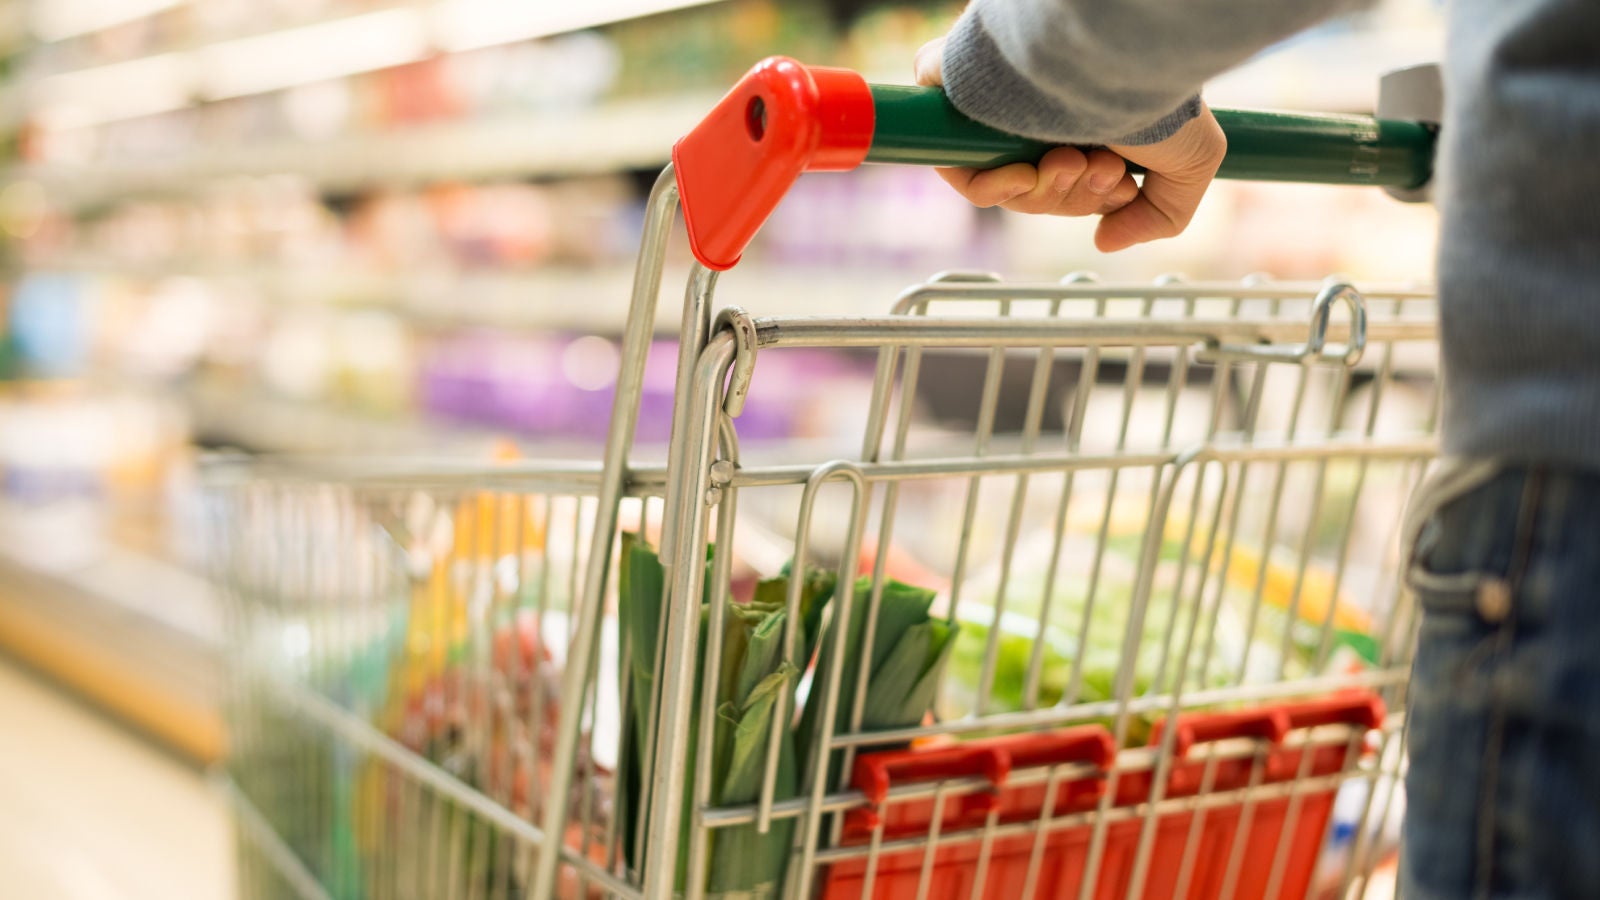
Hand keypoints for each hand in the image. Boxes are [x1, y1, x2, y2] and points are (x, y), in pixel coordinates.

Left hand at [914, 37, 1226, 252]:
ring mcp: (1000, 107)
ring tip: (1075, 160)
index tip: (1120, 186)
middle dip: (1073, 196)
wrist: (1118, 51)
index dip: (1091, 199)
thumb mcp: (1191, 164)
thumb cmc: (1158, 96)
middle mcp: (1041, 111)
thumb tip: (1104, 240)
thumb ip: (1160, 214)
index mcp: (1085, 120)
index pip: (1069, 184)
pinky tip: (1028, 173)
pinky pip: (960, 169)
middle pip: (1038, 192)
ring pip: (1004, 187)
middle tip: (1101, 170)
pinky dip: (994, 188)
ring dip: (1044, 192)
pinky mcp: (959, 97)